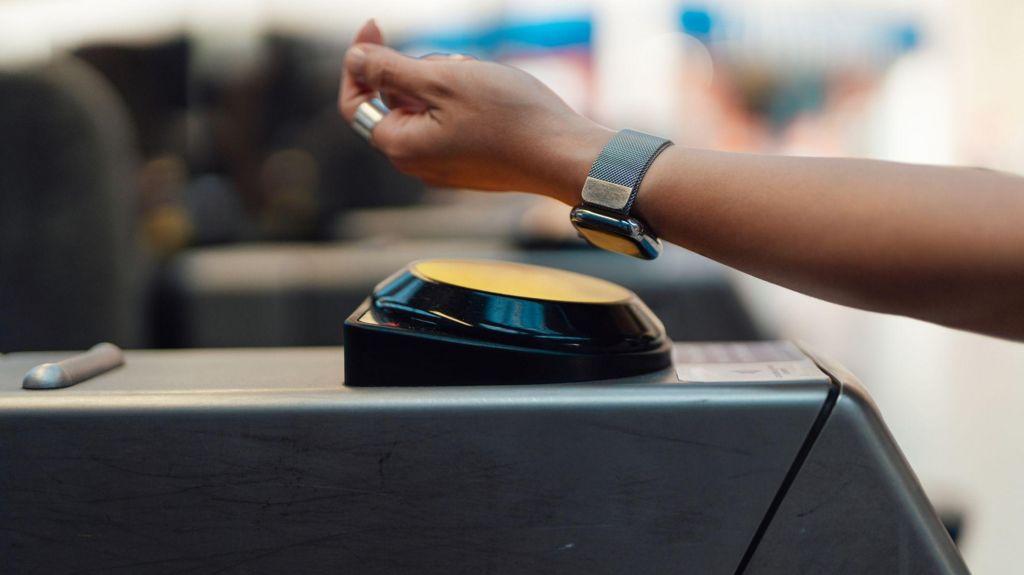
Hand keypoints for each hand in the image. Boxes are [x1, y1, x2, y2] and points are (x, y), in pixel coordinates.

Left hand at [338, 20, 611, 203]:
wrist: (563, 154)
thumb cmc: (507, 116)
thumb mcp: (441, 80)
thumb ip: (389, 70)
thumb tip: (354, 59)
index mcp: (402, 146)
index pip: (356, 103)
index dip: (357, 63)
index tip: (374, 26)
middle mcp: (418, 164)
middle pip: (396, 102)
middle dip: (417, 71)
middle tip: (454, 62)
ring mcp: (446, 167)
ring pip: (428, 109)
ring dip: (445, 83)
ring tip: (480, 81)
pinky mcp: (470, 164)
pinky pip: (452, 123)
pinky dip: (464, 102)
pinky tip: (495, 98)